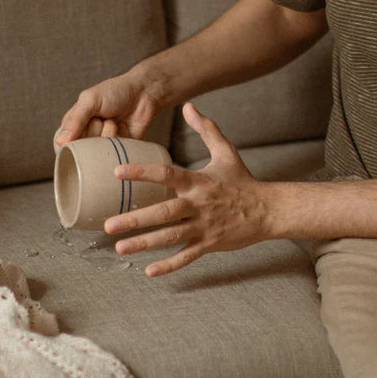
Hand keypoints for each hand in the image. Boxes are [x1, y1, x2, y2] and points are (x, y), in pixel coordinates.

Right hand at [54, 67, 161, 144]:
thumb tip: (60, 142)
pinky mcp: (118, 150)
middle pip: (84, 149)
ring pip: (100, 152)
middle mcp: (87, 137)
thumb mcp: (90, 100)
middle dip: (95, 132)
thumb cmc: (115, 92)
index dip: (76, 135)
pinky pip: (115, 155)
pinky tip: (123, 129)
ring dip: (109, 134)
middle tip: (103, 117)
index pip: (65, 143)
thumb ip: (75, 120)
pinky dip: (120, 141)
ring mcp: (103, 145)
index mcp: (74, 124)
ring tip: (115, 121)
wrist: (144, 94)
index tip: (87, 121)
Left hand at [105, 103, 270, 275]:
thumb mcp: (226, 152)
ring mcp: (203, 227)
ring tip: (119, 247)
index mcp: (198, 181)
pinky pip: (186, 257)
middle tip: (109, 225)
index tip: (117, 172)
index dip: (142, 172)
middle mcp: (198, 205)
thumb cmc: (243, 181)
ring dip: (144, 243)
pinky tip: (149, 271)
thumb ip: (206, 129)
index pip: (166, 174)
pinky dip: (169, 265)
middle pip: (163, 213)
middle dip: (135, 219)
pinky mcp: (209, 244)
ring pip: (170, 237)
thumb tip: (189, 105)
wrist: (268, 211)